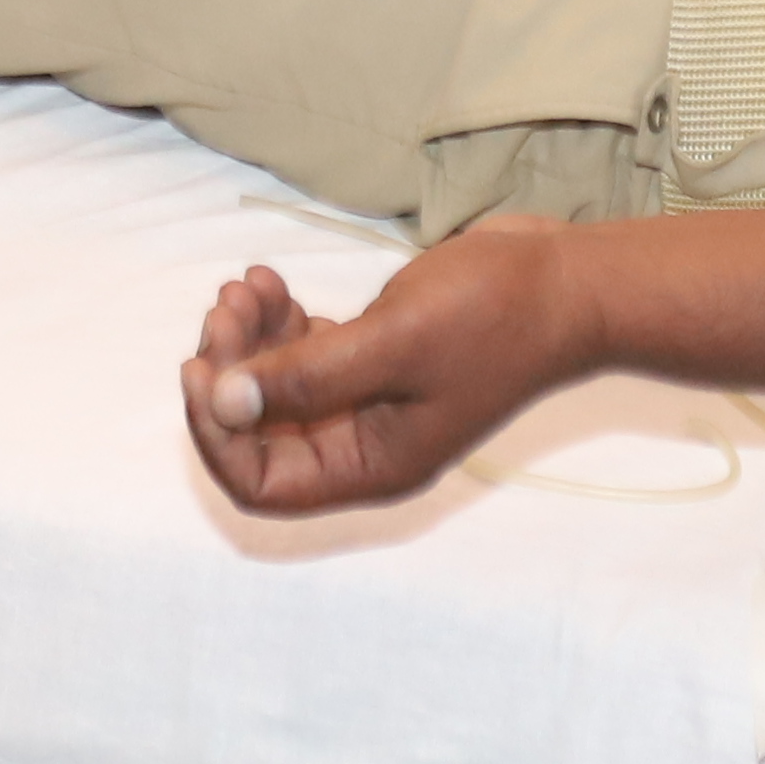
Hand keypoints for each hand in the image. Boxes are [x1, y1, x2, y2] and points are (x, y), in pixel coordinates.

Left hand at [183, 223, 587, 516]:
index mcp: (372, 466)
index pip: (263, 483)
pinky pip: (306, 353)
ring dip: (251, 340)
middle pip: (263, 432)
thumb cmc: (491, 316)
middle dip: (232, 372)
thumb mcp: (391, 344)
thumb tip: (221, 402)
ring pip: (279, 387)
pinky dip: (280, 322)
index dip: (219, 434)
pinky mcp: (376, 356)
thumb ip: (305, 378)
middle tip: (227, 307)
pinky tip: (271, 281)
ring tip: (248, 285)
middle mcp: (365, 444)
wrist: (563, 279)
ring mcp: (370, 400)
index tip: (201, 369)